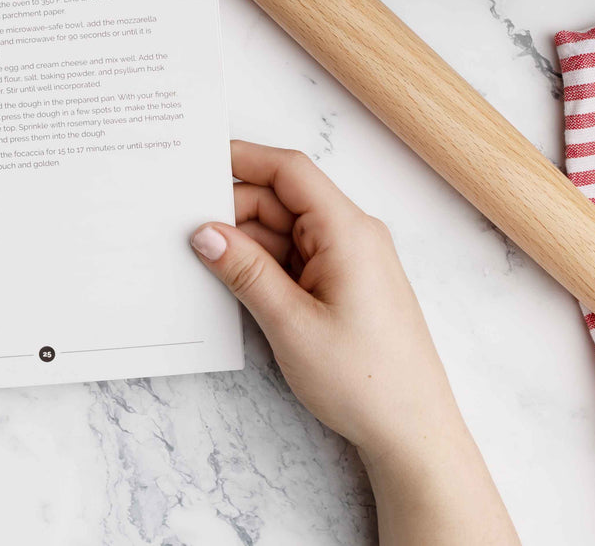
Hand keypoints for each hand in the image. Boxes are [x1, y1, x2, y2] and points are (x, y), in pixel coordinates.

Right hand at [191, 141, 516, 543]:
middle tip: (181, 225)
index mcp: (347, 231)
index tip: (197, 162)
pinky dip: (261, 265)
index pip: (289, 171)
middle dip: (232, 209)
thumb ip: (244, 270)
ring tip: (198, 258)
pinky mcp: (343, 287)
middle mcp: (352, 237)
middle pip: (281, 200)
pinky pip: (294, 259)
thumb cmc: (366, 380)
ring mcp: (349, 262)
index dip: (242, 159)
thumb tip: (204, 231)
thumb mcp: (290, 323)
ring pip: (283, 231)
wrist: (413, 434)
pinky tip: (230, 281)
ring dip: (244, 242)